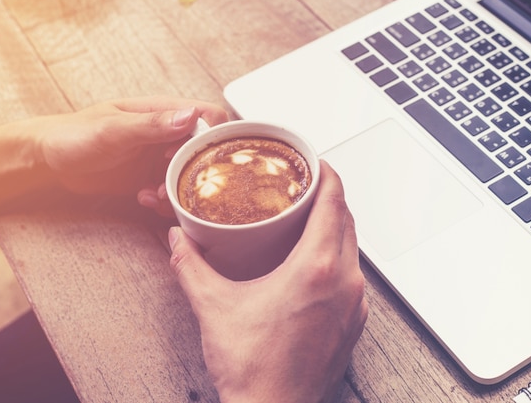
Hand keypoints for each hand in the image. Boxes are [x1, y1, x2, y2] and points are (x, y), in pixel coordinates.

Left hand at [32, 96, 227, 214]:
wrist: (48, 160)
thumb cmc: (74, 134)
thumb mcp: (113, 129)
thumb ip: (152, 124)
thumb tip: (190, 117)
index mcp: (163, 111)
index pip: (208, 117)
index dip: (208, 138)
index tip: (187, 156)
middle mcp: (167, 133)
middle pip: (204, 151)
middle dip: (194, 172)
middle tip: (172, 184)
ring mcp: (160, 156)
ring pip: (190, 175)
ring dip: (178, 191)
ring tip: (154, 195)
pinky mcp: (150, 177)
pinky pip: (172, 191)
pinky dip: (164, 200)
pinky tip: (143, 198)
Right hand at [168, 160, 367, 402]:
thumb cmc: (254, 368)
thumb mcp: (213, 307)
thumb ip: (190, 265)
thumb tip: (176, 239)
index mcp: (316, 269)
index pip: (334, 203)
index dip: (327, 175)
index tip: (316, 162)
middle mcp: (344, 283)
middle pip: (347, 221)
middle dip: (329, 198)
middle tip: (306, 187)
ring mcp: (354, 305)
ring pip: (353, 249)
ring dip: (335, 228)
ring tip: (308, 220)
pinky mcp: (353, 323)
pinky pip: (352, 276)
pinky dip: (338, 258)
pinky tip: (313, 263)